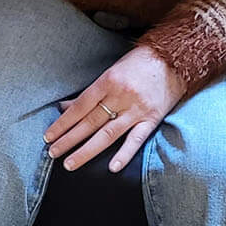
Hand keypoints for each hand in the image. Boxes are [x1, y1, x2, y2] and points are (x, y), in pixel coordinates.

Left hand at [44, 45, 186, 173]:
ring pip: (107, 134)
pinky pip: (136, 139)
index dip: (63, 123)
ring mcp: (137, 109)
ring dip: (86, 151)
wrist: (177, 58)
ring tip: (70, 163)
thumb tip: (65, 107)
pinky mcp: (152, 118)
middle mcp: (121, 96)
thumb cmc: (140, 63)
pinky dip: (124, 154)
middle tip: (52, 153)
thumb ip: (90, 93)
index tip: (48, 136)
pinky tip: (111, 168)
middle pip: (89, 122)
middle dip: (68, 139)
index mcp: (108, 80)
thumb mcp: (112, 71)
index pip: (80, 107)